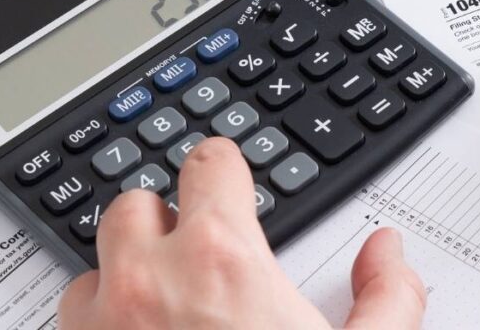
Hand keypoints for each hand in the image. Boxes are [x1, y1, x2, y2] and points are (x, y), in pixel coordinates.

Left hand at [58, 138, 424, 329]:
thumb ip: (390, 300)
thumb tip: (386, 256)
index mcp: (221, 262)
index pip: (207, 164)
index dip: (224, 172)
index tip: (232, 186)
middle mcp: (146, 286)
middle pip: (133, 207)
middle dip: (165, 225)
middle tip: (200, 257)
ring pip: (89, 274)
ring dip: (120, 282)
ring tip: (163, 315)